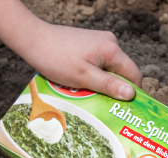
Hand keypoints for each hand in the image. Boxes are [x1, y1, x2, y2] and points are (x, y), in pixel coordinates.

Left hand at [18, 22, 141, 100]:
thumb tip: (131, 94)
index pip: (134, 75)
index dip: (132, 93)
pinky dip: (95, 74)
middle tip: (105, 105)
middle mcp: (110, 42)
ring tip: (90, 94)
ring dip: (104, 82)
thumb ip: (109, 85)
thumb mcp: (84, 77)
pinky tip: (83, 82)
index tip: (125, 109)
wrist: (33, 38)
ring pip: (110, 68)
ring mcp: (100, 41)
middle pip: (122, 72)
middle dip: (115, 89)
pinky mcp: (90, 42)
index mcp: (112, 49)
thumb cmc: (56, 58)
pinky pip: (100, 62)